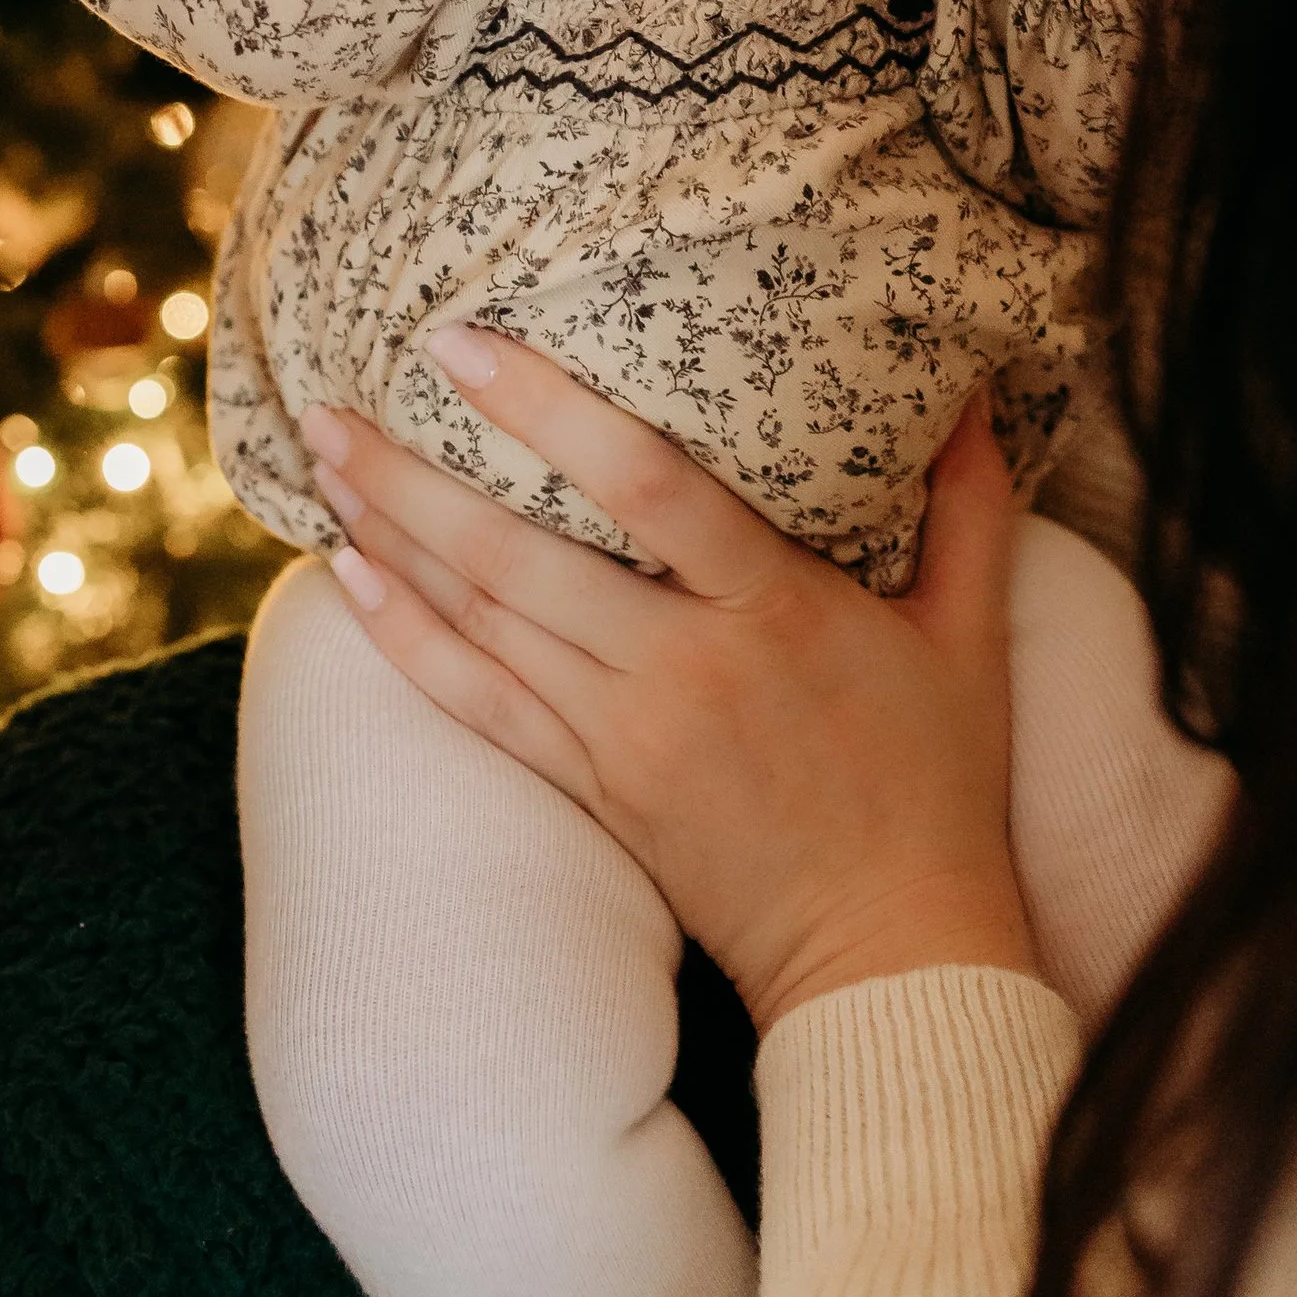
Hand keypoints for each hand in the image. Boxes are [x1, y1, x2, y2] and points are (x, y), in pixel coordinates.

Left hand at [300, 336, 1036, 1036]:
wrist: (893, 952)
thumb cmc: (938, 784)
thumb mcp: (972, 633)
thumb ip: (967, 502)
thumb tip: (973, 383)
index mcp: (776, 610)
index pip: (645, 485)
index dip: (546, 411)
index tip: (461, 344)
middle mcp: (683, 668)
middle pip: (523, 557)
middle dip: (415, 476)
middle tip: (332, 403)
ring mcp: (627, 737)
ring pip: (484, 623)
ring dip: (394, 540)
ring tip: (324, 465)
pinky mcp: (595, 792)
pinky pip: (480, 709)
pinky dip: (409, 644)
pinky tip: (349, 584)